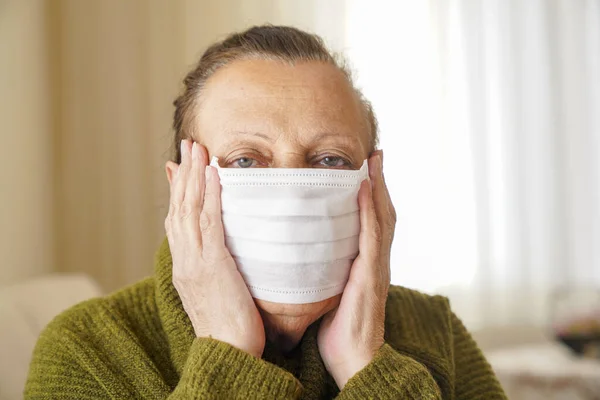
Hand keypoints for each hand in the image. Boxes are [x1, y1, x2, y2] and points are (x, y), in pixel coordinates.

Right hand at [165, 139, 264, 358]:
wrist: (228, 353)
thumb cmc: (230, 328)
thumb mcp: (218, 292)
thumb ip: (217, 267)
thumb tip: (223, 252)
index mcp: (185, 265)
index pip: (177, 220)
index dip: (178, 191)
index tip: (179, 167)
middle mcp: (185, 259)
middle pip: (179, 207)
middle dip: (184, 173)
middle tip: (188, 144)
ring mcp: (194, 260)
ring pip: (190, 209)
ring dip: (194, 175)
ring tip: (198, 148)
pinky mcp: (211, 264)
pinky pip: (209, 222)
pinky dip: (209, 195)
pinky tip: (213, 174)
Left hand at [317, 150, 395, 388]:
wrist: (352, 360)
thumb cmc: (337, 330)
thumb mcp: (327, 291)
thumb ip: (322, 270)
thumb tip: (300, 253)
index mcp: (364, 262)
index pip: (370, 220)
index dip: (370, 193)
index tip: (364, 166)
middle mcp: (375, 260)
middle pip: (381, 212)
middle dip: (379, 181)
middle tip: (374, 153)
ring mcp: (376, 267)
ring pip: (382, 218)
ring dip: (379, 187)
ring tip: (373, 160)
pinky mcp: (371, 276)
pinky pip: (372, 236)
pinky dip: (370, 210)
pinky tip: (364, 188)